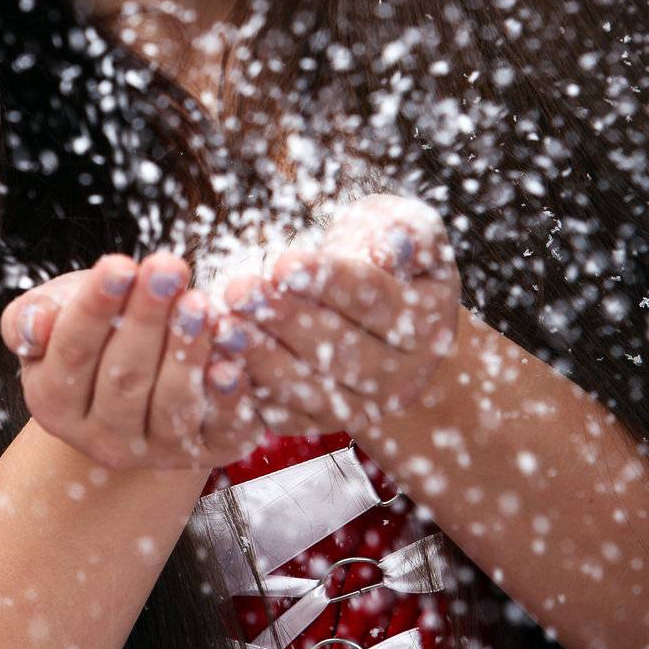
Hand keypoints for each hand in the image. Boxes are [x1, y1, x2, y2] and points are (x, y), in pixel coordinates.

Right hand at [0, 253, 265, 470]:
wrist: (142, 376)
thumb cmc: (95, 328)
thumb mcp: (54, 313)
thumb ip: (31, 317)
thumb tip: (35, 326)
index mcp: (54, 401)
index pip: (72, 352)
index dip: (95, 307)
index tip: (119, 264)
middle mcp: (101, 438)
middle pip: (123, 378)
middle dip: (146, 318)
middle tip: (167, 267)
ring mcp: (154, 451)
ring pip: (170, 406)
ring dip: (186, 352)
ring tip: (199, 303)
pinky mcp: (205, 452)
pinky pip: (220, 432)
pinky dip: (229, 398)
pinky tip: (233, 360)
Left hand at [211, 193, 462, 437]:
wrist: (373, 305)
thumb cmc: (382, 247)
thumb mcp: (409, 226)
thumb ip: (409, 234)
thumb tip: (392, 249)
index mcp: (431, 322)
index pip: (378, 303)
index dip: (330, 282)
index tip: (283, 262)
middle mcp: (404, 375)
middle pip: (343, 351)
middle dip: (287, 320)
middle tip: (239, 290)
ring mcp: (364, 406)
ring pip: (313, 390)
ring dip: (263, 359)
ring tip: (223, 326)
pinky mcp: (322, 421)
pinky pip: (286, 414)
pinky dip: (251, 392)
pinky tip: (217, 363)